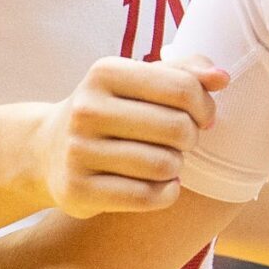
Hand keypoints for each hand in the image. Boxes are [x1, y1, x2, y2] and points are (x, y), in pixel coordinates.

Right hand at [30, 55, 228, 217]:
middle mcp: (86, 109)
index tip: (203, 116)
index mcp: (105, 72)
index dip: (205, 106)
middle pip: (177, 129)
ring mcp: (77, 151)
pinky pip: (146, 197)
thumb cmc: (111, 109)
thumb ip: (185, 71)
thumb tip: (222, 77)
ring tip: (167, 161)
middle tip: (182, 141)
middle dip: (191, 138)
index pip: (183, 88)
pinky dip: (166, 193)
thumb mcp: (140, 80)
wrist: (46, 150)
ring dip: (177, 167)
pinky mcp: (76, 190)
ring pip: (164, 166)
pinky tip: (161, 185)